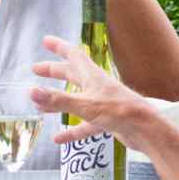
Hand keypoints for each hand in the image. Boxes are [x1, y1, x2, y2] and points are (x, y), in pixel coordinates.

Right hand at [30, 36, 164, 155]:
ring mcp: (102, 103)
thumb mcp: (85, 105)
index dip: (59, 47)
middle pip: (72, 74)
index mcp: (92, 76)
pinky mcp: (107, 120)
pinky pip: (84, 124)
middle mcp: (97, 86)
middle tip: (37, 69)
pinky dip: (71, 130)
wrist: (146, 130)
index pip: (73, 55)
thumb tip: (32, 92)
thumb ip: (58, 100)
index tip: (46, 41)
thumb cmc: (119, 111)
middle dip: (54, 71)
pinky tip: (58, 139)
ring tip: (42, 106)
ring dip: (59, 101)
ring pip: (76, 99)